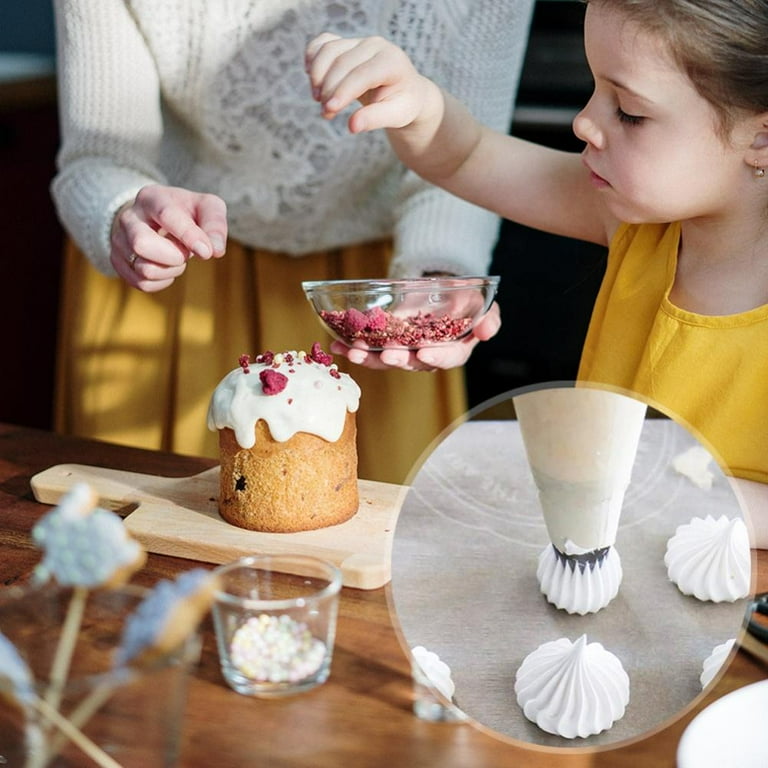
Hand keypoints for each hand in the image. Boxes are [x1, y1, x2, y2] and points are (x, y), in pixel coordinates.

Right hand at [110, 184, 226, 291]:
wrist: (155, 217)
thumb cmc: (187, 212)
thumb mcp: (207, 208)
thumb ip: (215, 225)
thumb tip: (215, 251)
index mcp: (152, 198)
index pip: (166, 215)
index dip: (188, 236)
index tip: (206, 252)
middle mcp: (129, 217)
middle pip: (142, 244)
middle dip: (173, 256)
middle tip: (186, 253)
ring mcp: (119, 240)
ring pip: (144, 269)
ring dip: (171, 270)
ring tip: (177, 257)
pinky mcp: (118, 260)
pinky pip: (141, 283)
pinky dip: (162, 281)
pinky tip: (167, 268)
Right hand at [305, 33, 433, 134]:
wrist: (403, 91)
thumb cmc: (401, 104)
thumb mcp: (396, 116)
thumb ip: (375, 119)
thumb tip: (352, 126)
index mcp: (392, 61)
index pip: (362, 74)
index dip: (343, 91)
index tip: (329, 110)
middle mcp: (375, 45)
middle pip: (342, 62)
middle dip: (329, 89)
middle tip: (326, 114)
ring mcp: (359, 41)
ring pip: (328, 50)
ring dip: (317, 76)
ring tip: (318, 100)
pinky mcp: (347, 42)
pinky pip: (322, 43)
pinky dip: (312, 58)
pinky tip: (311, 78)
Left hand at [330, 302, 500, 370]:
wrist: (441, 291)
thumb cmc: (464, 300)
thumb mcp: (480, 304)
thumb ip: (489, 318)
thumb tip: (486, 330)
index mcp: (453, 351)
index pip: (448, 358)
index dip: (436, 357)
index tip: (424, 352)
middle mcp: (427, 356)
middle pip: (412, 363)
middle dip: (397, 359)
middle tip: (386, 354)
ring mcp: (405, 352)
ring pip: (387, 360)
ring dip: (370, 357)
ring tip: (353, 351)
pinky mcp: (387, 344)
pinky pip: (371, 350)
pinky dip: (354, 348)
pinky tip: (338, 345)